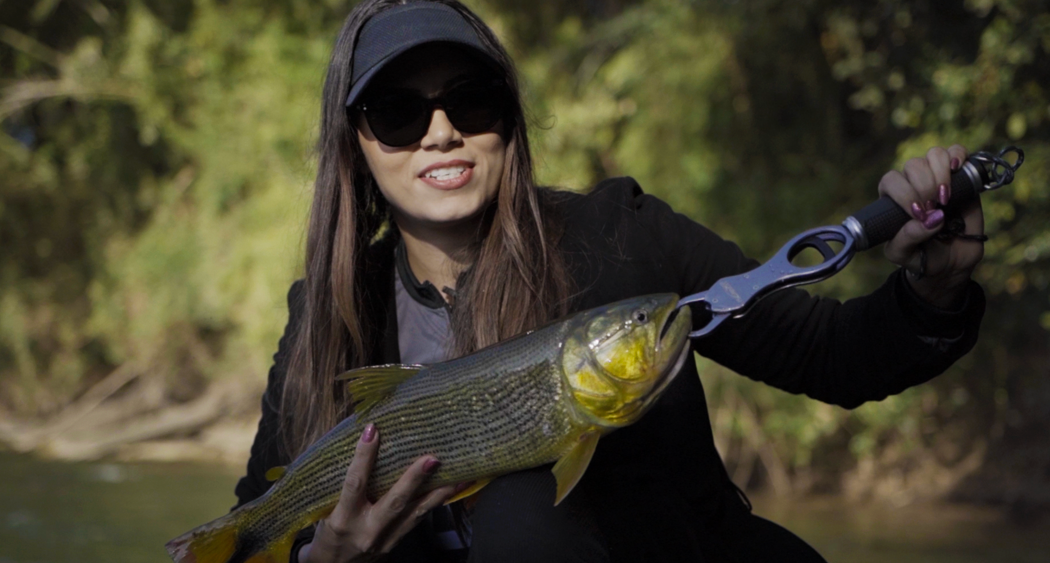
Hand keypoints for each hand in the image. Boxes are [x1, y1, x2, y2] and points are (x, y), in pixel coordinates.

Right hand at [300, 424, 461, 562]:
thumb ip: (345, 485)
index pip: (354, 483)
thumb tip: (365, 443)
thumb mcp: (327, 510)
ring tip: (458, 476)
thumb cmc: (328, 532)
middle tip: (432, 458)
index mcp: (343, 518)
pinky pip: (417, 521)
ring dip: (438, 494)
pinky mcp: (395, 544)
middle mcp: (366, 530)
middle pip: (394, 502)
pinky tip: (450, 491)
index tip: (372, 430)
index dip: (364, 457)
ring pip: (415, 514)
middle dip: (414, 479)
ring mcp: (384, 540)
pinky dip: (434, 504)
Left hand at [878, 145, 983, 308]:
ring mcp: (937, 176)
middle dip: (924, 187)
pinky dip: (958, 154)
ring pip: (934, 155)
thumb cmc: (921, 256)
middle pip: (913, 166)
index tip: (919, 213)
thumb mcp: (903, 254)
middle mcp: (912, 183)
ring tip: (946, 198)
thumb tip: (932, 218)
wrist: (951, 262)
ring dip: (940, 174)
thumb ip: (907, 238)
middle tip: (934, 208)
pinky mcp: (961, 176)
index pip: (890, 181)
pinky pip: (957, 151)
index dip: (904, 193)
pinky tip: (958, 167)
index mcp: (892, 199)